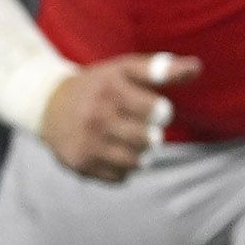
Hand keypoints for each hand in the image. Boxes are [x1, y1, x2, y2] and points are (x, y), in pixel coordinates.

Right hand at [39, 51, 199, 181]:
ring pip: (137, 162)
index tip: (151, 108)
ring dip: (141, 153)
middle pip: (150, 140)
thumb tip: (197, 67)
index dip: (161, 111)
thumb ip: (162, 68)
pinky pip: (120, 177)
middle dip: (152, 134)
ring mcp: (86, 144)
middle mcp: (96, 118)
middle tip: (138, 126)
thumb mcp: (125, 69)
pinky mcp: (79, 165)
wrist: (47, 105)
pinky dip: (123, 167)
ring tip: (129, 139)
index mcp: (110, 91)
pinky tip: (112, 151)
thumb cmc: (98, 85)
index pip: (159, 112)